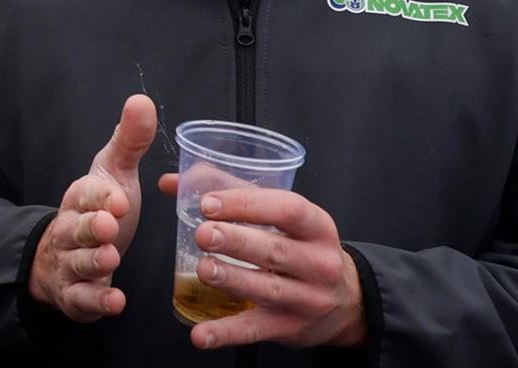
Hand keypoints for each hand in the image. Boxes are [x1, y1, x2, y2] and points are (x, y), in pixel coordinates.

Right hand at [28, 94, 156, 321]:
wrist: (65, 255)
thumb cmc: (99, 210)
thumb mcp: (115, 174)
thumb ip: (130, 141)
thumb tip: (142, 100)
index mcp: (80, 197)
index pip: (87, 193)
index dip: (101, 196)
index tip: (120, 198)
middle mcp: (69, 229)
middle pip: (76, 228)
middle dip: (90, 227)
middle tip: (109, 226)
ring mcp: (70, 263)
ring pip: (77, 262)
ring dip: (93, 261)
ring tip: (111, 258)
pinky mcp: (76, 295)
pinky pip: (82, 299)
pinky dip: (97, 301)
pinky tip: (115, 301)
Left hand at [156, 176, 365, 350]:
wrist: (346, 303)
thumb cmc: (301, 245)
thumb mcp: (283, 216)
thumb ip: (230, 193)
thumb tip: (171, 183)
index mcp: (316, 225)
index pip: (285, 210)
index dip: (246, 204)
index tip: (209, 203)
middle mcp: (318, 263)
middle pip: (275, 250)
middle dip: (237, 241)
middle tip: (203, 234)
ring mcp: (306, 299)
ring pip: (266, 289)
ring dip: (231, 280)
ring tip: (203, 269)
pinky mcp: (289, 328)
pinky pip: (255, 331)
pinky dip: (226, 333)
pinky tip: (201, 334)